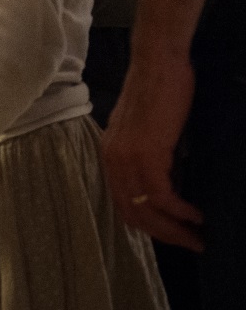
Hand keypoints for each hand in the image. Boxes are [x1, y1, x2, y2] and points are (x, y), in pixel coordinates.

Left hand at [103, 47, 203, 250]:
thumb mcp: (150, 132)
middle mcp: (112, 160)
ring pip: (146, 210)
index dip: (148, 225)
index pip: (122, 203)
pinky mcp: (146, 154)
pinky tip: (197, 216)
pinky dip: (180, 211)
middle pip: (132, 213)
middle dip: (163, 235)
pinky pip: (162, 196)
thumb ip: (152, 158)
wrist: (159, 65)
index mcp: (110, 155)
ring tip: (199, 237)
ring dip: (174, 229)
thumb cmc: (160, 92)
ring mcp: (126, 158)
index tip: (173, 234)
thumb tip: (173, 184)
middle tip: (191, 244)